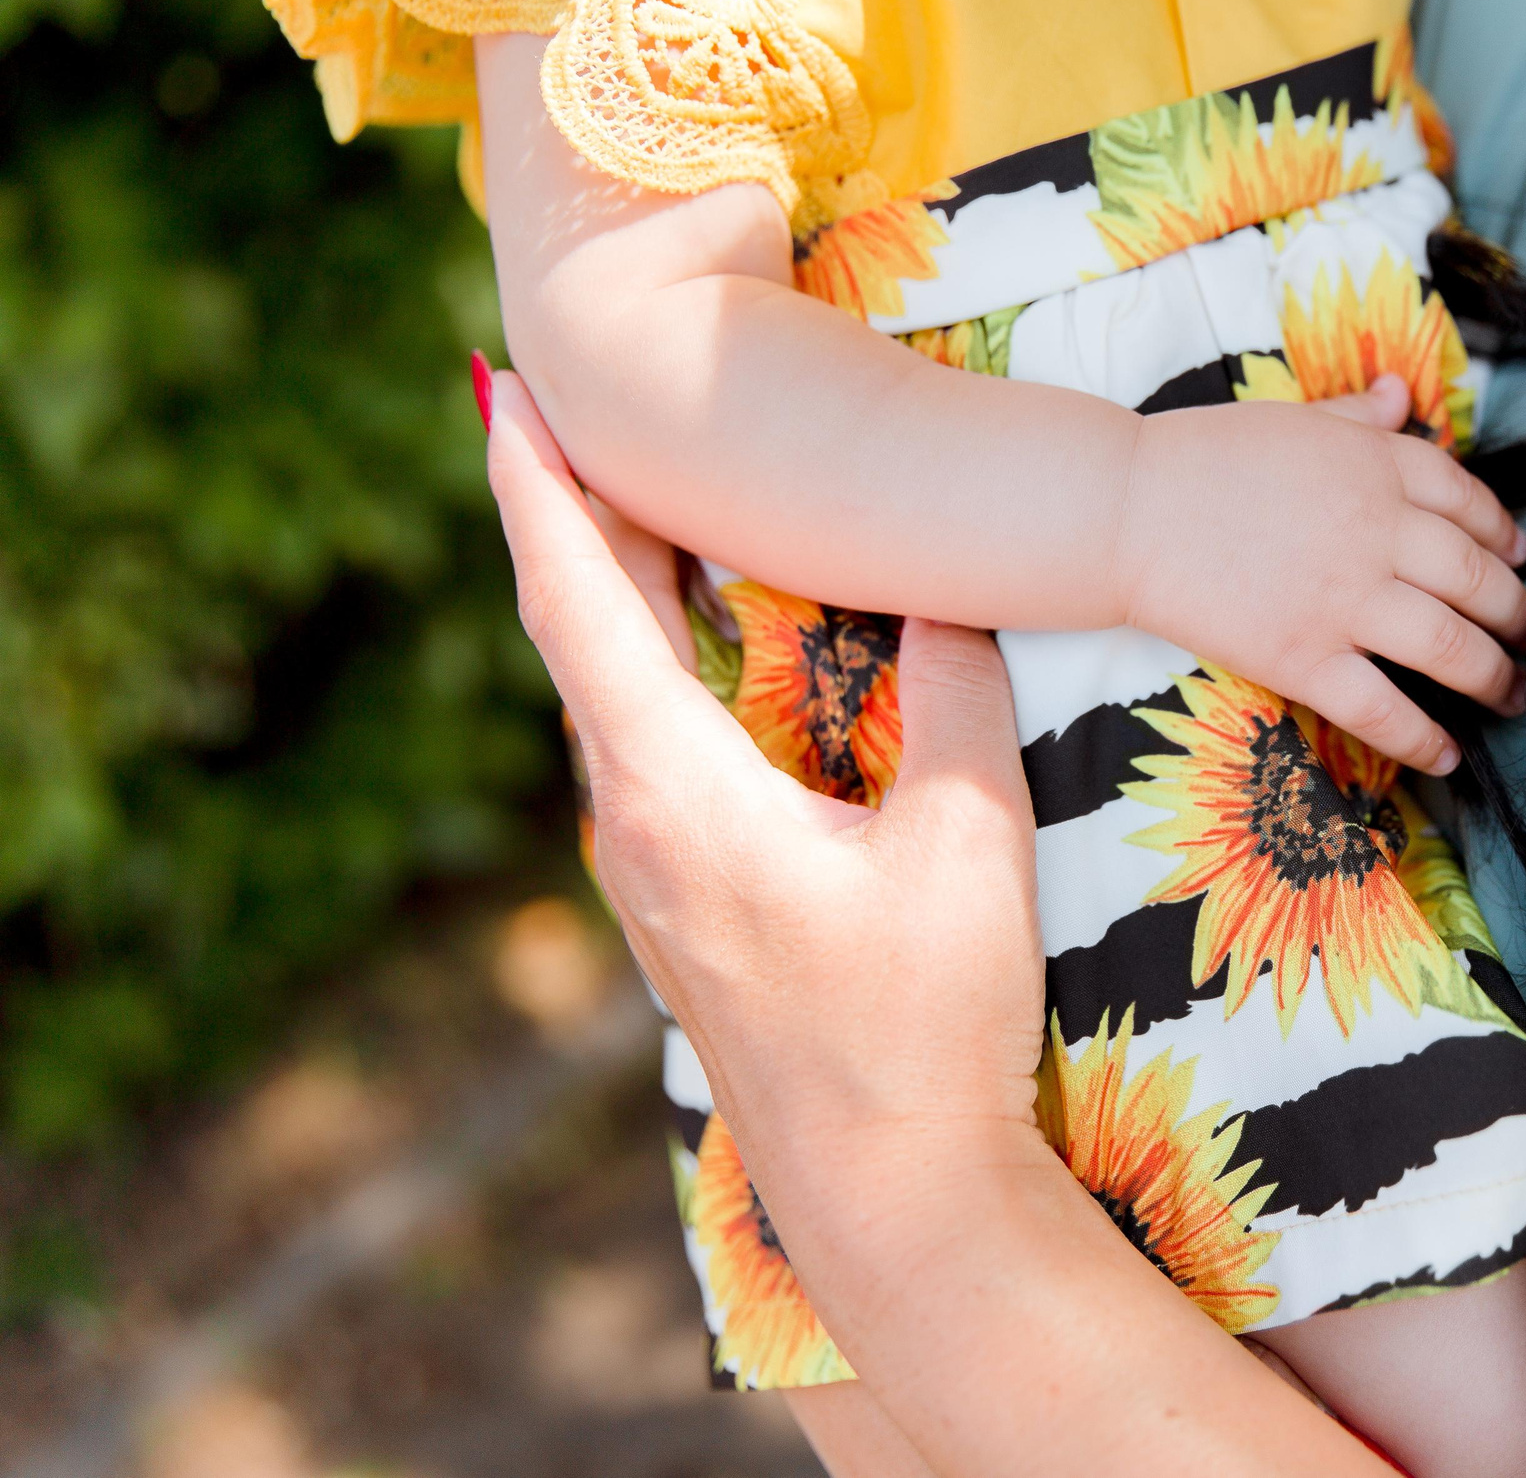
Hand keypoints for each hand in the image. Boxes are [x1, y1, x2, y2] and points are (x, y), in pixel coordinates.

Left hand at [484, 367, 1045, 1154]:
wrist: (893, 1197)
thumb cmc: (924, 1023)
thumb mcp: (966, 840)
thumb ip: (952, 698)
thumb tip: (946, 592)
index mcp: (675, 792)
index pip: (578, 602)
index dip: (537, 485)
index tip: (501, 387)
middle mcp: (636, 829)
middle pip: (578, 637)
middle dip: (574, 513)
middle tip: (572, 404)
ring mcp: (653, 883)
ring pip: (610, 703)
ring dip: (615, 594)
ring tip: (638, 505)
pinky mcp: (690, 918)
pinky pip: (648, 756)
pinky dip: (656, 672)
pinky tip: (701, 664)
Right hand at [1115, 374, 1525, 773]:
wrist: (1126, 509)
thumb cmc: (1203, 458)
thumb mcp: (1294, 417)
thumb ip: (1357, 415)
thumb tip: (1403, 395)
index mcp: (1377, 465)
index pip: (1470, 503)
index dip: (1505, 536)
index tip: (1519, 559)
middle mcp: (1377, 531)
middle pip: (1478, 580)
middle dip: (1518, 615)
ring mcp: (1344, 599)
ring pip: (1451, 648)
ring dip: (1495, 678)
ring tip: (1513, 695)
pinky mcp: (1304, 658)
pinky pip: (1383, 710)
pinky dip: (1424, 739)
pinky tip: (1448, 756)